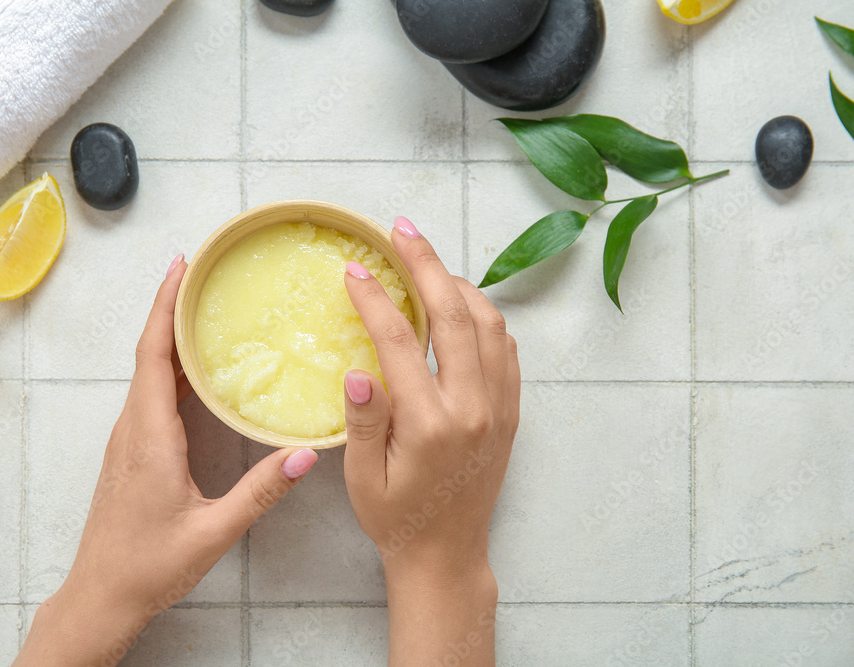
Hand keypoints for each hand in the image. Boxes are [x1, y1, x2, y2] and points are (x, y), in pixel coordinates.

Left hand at [16, 256, 318, 666]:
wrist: (101, 596)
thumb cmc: (149, 566)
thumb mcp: (212, 531)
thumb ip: (260, 491)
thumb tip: (305, 454)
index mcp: (149, 437)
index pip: (154, 356)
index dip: (165, 308)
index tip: (179, 267)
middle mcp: (133, 428)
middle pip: (149, 354)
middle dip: (171, 309)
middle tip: (199, 273)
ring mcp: (129, 439)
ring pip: (148, 374)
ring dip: (170, 337)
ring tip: (201, 309)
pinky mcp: (132, 452)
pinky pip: (150, 395)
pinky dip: (169, 368)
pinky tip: (194, 369)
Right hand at [343, 217, 519, 665]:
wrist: (446, 555)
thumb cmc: (396, 518)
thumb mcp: (363, 477)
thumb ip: (364, 420)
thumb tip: (357, 368)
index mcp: (431, 425)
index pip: (401, 343)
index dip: (375, 301)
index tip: (354, 271)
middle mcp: (474, 409)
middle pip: (454, 316)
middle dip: (426, 265)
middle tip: (401, 230)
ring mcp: (498, 408)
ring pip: (489, 324)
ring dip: (459, 285)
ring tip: (427, 265)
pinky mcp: (510, 412)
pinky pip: (505, 348)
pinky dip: (484, 316)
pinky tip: (460, 306)